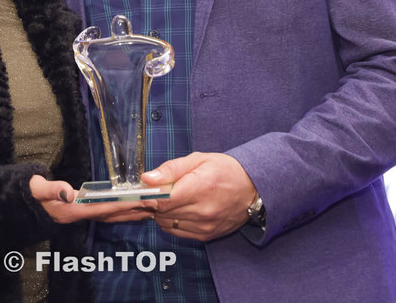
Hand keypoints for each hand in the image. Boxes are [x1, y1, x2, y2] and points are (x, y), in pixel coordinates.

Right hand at [29, 176, 155, 224]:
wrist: (21, 205)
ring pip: (110, 217)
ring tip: (150, 209)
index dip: (121, 205)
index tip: (139, 201)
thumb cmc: (30, 193)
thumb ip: (51, 189)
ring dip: (129, 214)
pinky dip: (120, 212)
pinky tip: (131, 209)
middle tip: (154, 205)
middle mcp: (79, 215)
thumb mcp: (37, 189)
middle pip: (111, 216)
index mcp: (72, 210)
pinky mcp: (80, 212)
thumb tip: (68, 193)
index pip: (101, 208)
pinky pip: (105, 214)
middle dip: (132, 211)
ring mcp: (80, 216)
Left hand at [142, 152, 257, 240]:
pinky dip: (171, 221)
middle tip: (156, 190)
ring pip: (167, 223)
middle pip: (162, 212)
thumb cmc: (226, 170)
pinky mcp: (206, 235)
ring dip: (162, 212)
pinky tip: (179, 209)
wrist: (253, 189)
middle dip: (154, 201)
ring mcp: (205, 225)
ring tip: (171, 198)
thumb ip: (171, 169)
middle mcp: (202, 210)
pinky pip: (177, 232)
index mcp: (200, 187)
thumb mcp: (199, 159)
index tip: (141, 191)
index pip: (161, 199)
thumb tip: (147, 178)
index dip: (146, 196)